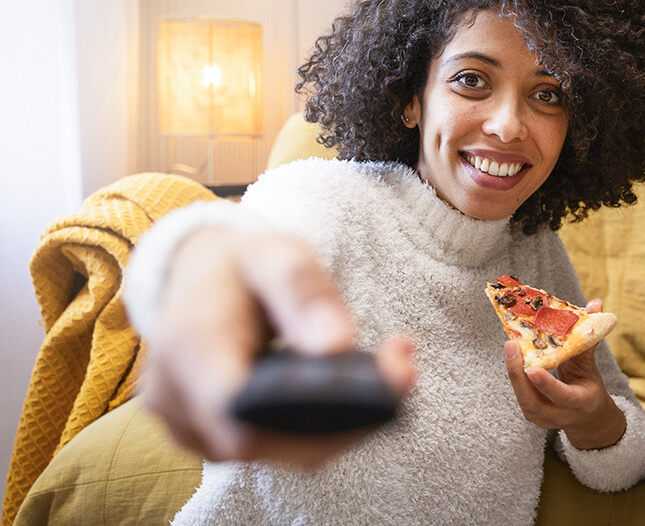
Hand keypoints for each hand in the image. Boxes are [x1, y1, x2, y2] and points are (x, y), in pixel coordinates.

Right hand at [142, 227, 416, 467]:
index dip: (315, 409)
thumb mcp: (275, 253)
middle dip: (348, 417)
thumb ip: (303, 292)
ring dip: (344, 422)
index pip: (244, 410)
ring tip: (392, 370)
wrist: (201, 278)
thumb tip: (336, 345)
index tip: (380, 381)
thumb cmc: (241, 264)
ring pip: (283, 452)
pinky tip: (358, 391)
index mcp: (190, 347)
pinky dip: (323, 426)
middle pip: (272, 441)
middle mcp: (179, 400)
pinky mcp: (214, 440)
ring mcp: (192, 429)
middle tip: (405, 368)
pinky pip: (278, 447)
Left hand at [504, 299, 625, 449]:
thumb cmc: (589, 385)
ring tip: (510, 346)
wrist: (587, 416)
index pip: (563, 396)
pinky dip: (515, 373)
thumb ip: (589, 337)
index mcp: (581, 403)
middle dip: (519, 374)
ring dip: (514, 371)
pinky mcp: (531, 414)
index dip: (547, 384)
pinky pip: (520, 394)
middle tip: (512, 346)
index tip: (534, 369)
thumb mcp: (591, 365)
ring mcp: (543, 419)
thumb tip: (595, 304)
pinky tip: (512, 354)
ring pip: (522, 398)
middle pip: (533, 402)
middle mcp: (560, 416)